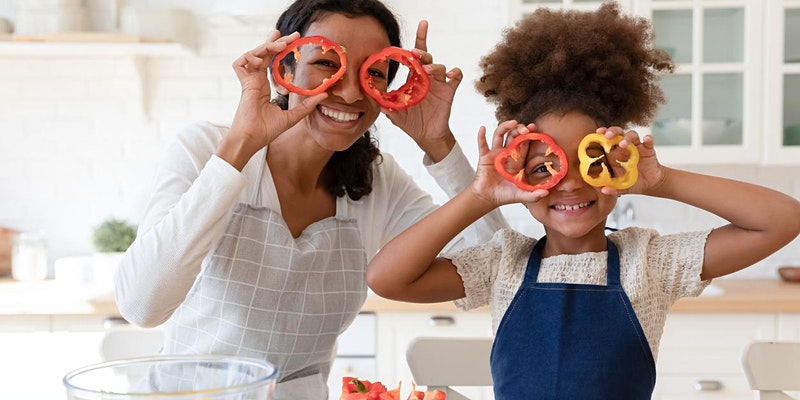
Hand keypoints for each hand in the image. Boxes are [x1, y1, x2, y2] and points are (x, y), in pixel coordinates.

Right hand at [220, 30, 326, 169]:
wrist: (253, 138)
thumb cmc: (267, 131)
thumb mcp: (292, 116)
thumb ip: (307, 105)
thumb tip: (324, 95)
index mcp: (265, 86)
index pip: (271, 62)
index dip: (279, 50)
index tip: (292, 41)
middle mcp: (256, 81)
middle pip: (264, 54)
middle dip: (275, 41)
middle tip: (291, 35)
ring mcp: (248, 81)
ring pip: (253, 55)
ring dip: (266, 47)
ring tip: (280, 44)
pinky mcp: (242, 84)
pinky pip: (240, 63)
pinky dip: (249, 57)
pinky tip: (261, 60)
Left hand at [382, 20, 458, 161]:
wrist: (426, 136)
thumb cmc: (411, 122)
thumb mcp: (396, 115)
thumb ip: (387, 108)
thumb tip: (377, 103)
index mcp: (413, 78)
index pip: (414, 56)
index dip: (419, 40)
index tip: (422, 24)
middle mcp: (426, 78)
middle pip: (427, 57)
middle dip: (422, 52)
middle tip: (417, 54)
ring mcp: (439, 84)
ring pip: (440, 66)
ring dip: (435, 66)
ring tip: (428, 72)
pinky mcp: (448, 92)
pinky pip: (456, 77)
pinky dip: (455, 73)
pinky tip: (451, 75)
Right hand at [472, 120, 549, 205]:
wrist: (487, 198)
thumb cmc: (504, 195)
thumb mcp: (521, 195)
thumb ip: (533, 194)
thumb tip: (546, 193)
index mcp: (517, 160)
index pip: (523, 143)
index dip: (528, 135)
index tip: (534, 127)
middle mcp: (506, 153)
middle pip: (513, 135)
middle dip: (519, 129)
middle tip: (525, 128)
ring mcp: (495, 153)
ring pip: (499, 135)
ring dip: (505, 127)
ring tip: (512, 122)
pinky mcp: (484, 157)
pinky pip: (482, 144)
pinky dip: (481, 136)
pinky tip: (483, 128)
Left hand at [595, 126, 663, 195]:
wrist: (650, 183)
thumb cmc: (633, 182)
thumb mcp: (622, 187)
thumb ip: (613, 188)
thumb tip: (604, 190)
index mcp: (614, 154)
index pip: (606, 141)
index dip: (601, 136)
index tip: (597, 133)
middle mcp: (625, 148)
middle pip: (617, 133)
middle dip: (612, 131)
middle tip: (608, 135)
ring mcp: (637, 147)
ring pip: (632, 135)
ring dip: (627, 137)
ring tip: (623, 144)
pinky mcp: (649, 149)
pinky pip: (649, 141)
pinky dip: (648, 139)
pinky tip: (646, 139)